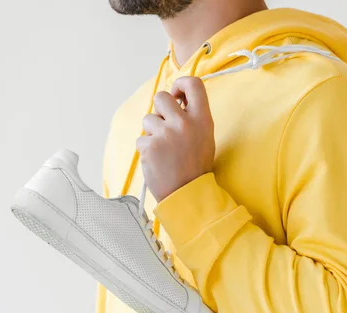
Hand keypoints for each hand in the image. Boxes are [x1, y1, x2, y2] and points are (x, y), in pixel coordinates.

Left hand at [136, 77, 214, 201]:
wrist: (187, 194)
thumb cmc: (196, 167)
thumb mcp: (205, 137)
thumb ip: (193, 116)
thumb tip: (175, 99)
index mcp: (202, 119)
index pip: (193, 83)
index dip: (180, 84)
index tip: (176, 95)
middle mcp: (184, 123)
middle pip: (161, 97)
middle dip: (159, 110)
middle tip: (165, 126)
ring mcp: (165, 134)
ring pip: (148, 119)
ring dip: (152, 133)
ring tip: (164, 150)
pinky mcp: (150, 146)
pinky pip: (141, 139)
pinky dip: (146, 150)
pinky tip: (158, 161)